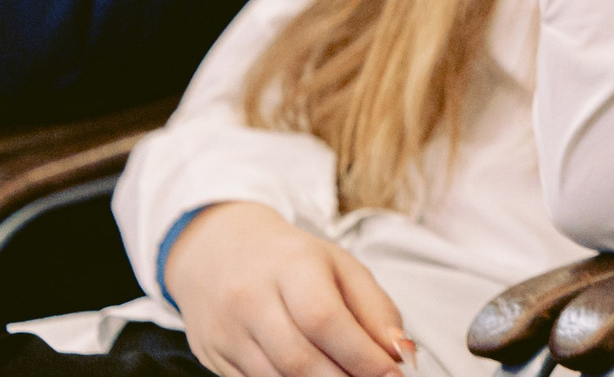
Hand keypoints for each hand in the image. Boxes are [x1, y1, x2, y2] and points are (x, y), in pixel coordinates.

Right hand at [167, 202, 408, 376]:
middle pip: (300, 359)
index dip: (362, 355)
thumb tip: (400, 354)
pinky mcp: (213, 357)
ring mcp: (227, 332)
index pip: (325, 319)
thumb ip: (376, 309)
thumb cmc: (290, 259)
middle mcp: (251, 299)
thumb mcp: (341, 267)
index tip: (392, 374)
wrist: (217, 249)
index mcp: (291, 266)